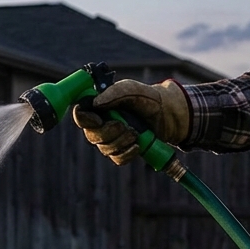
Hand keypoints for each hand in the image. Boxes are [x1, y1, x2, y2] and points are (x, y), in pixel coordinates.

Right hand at [70, 79, 190, 164]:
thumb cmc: (148, 98)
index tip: (99, 119)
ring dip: (121, 143)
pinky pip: (117, 159)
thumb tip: (96, 103)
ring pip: (105, 149)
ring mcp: (111, 138)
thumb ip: (114, 93)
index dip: (85, 119)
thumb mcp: (133, 90)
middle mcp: (102, 123)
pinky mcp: (122, 150)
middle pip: (92, 135)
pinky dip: (127, 153)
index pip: (81, 114)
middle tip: (125, 126)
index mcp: (100, 106)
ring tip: (136, 133)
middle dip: (109, 133)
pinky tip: (137, 145)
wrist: (168, 114)